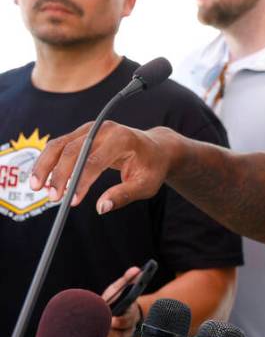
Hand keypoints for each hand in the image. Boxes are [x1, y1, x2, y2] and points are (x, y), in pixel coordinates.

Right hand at [30, 121, 174, 214]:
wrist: (155, 148)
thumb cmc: (151, 167)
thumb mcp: (145, 184)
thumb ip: (124, 195)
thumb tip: (102, 208)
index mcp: (123, 139)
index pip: (95, 161)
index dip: (81, 182)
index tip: (72, 200)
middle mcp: (104, 130)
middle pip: (73, 150)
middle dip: (59, 175)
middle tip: (52, 198)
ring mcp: (91, 129)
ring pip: (60, 145)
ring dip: (45, 166)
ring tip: (37, 187)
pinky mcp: (82, 134)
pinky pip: (59, 146)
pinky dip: (48, 161)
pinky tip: (42, 178)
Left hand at [100, 266, 142, 336]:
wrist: (117, 316)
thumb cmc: (118, 302)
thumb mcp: (120, 290)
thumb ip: (126, 281)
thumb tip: (136, 269)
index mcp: (130, 315)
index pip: (128, 320)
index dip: (120, 321)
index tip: (112, 319)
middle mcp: (127, 330)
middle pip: (120, 336)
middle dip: (108, 334)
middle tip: (97, 330)